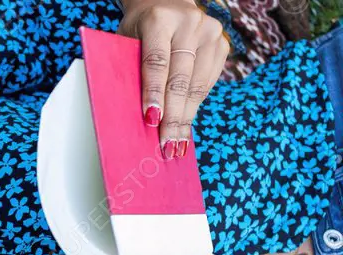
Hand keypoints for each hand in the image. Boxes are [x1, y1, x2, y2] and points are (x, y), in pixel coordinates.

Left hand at [118, 0, 230, 158]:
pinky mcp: (222, 45)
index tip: (151, 121)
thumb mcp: (127, 41)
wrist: (167, 3)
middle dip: (172, 116)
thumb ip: (131, 70)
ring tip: (176, 145)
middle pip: (180, 78)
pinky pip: (207, 84)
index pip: (156, 62)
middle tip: (165, 146)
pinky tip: (186, 127)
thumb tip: (137, 116)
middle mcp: (190, 23)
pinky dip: (195, 107)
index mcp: (160, 19)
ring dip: (186, 118)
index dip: (153, 93)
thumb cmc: (139, 30)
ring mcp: (210, 33)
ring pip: (197, 85)